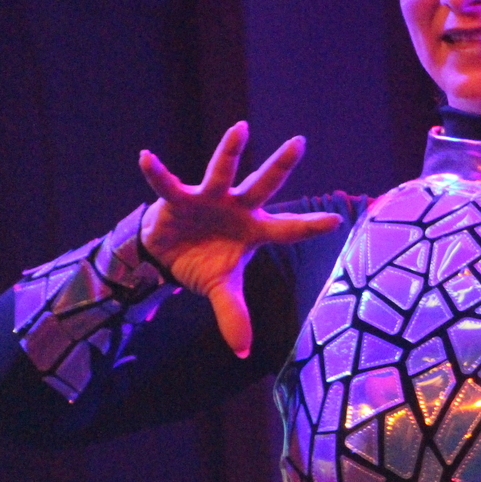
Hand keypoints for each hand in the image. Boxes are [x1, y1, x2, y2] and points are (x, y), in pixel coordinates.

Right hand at [139, 121, 339, 357]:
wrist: (166, 254)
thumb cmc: (203, 263)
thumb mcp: (220, 289)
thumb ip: (234, 315)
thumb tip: (244, 353)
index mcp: (254, 230)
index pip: (287, 228)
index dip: (309, 227)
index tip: (336, 221)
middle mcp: (237, 208)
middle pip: (263, 185)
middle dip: (281, 166)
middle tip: (300, 142)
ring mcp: (209, 199)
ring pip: (222, 171)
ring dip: (230, 151)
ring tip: (241, 128)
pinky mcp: (179, 198)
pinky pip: (167, 183)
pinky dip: (156, 172)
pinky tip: (144, 157)